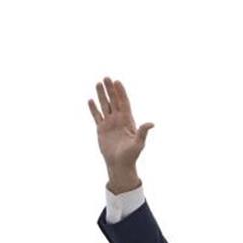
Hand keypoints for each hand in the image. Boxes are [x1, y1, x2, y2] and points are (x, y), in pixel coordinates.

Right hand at [87, 76, 153, 192]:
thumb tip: (151, 123)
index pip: (124, 103)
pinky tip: (90, 100)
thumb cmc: (131, 156)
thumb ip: (143, 132)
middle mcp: (119, 120)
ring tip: (98, 83)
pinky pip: (96, 116)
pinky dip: (93, 108)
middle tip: (106, 77)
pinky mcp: (101, 129)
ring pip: (105, 106)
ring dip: (101, 95)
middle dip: (110, 89)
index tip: (117, 81)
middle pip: (114, 101)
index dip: (121, 92)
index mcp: (128, 120)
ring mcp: (109, 123)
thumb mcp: (138, 143)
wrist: (120, 164)